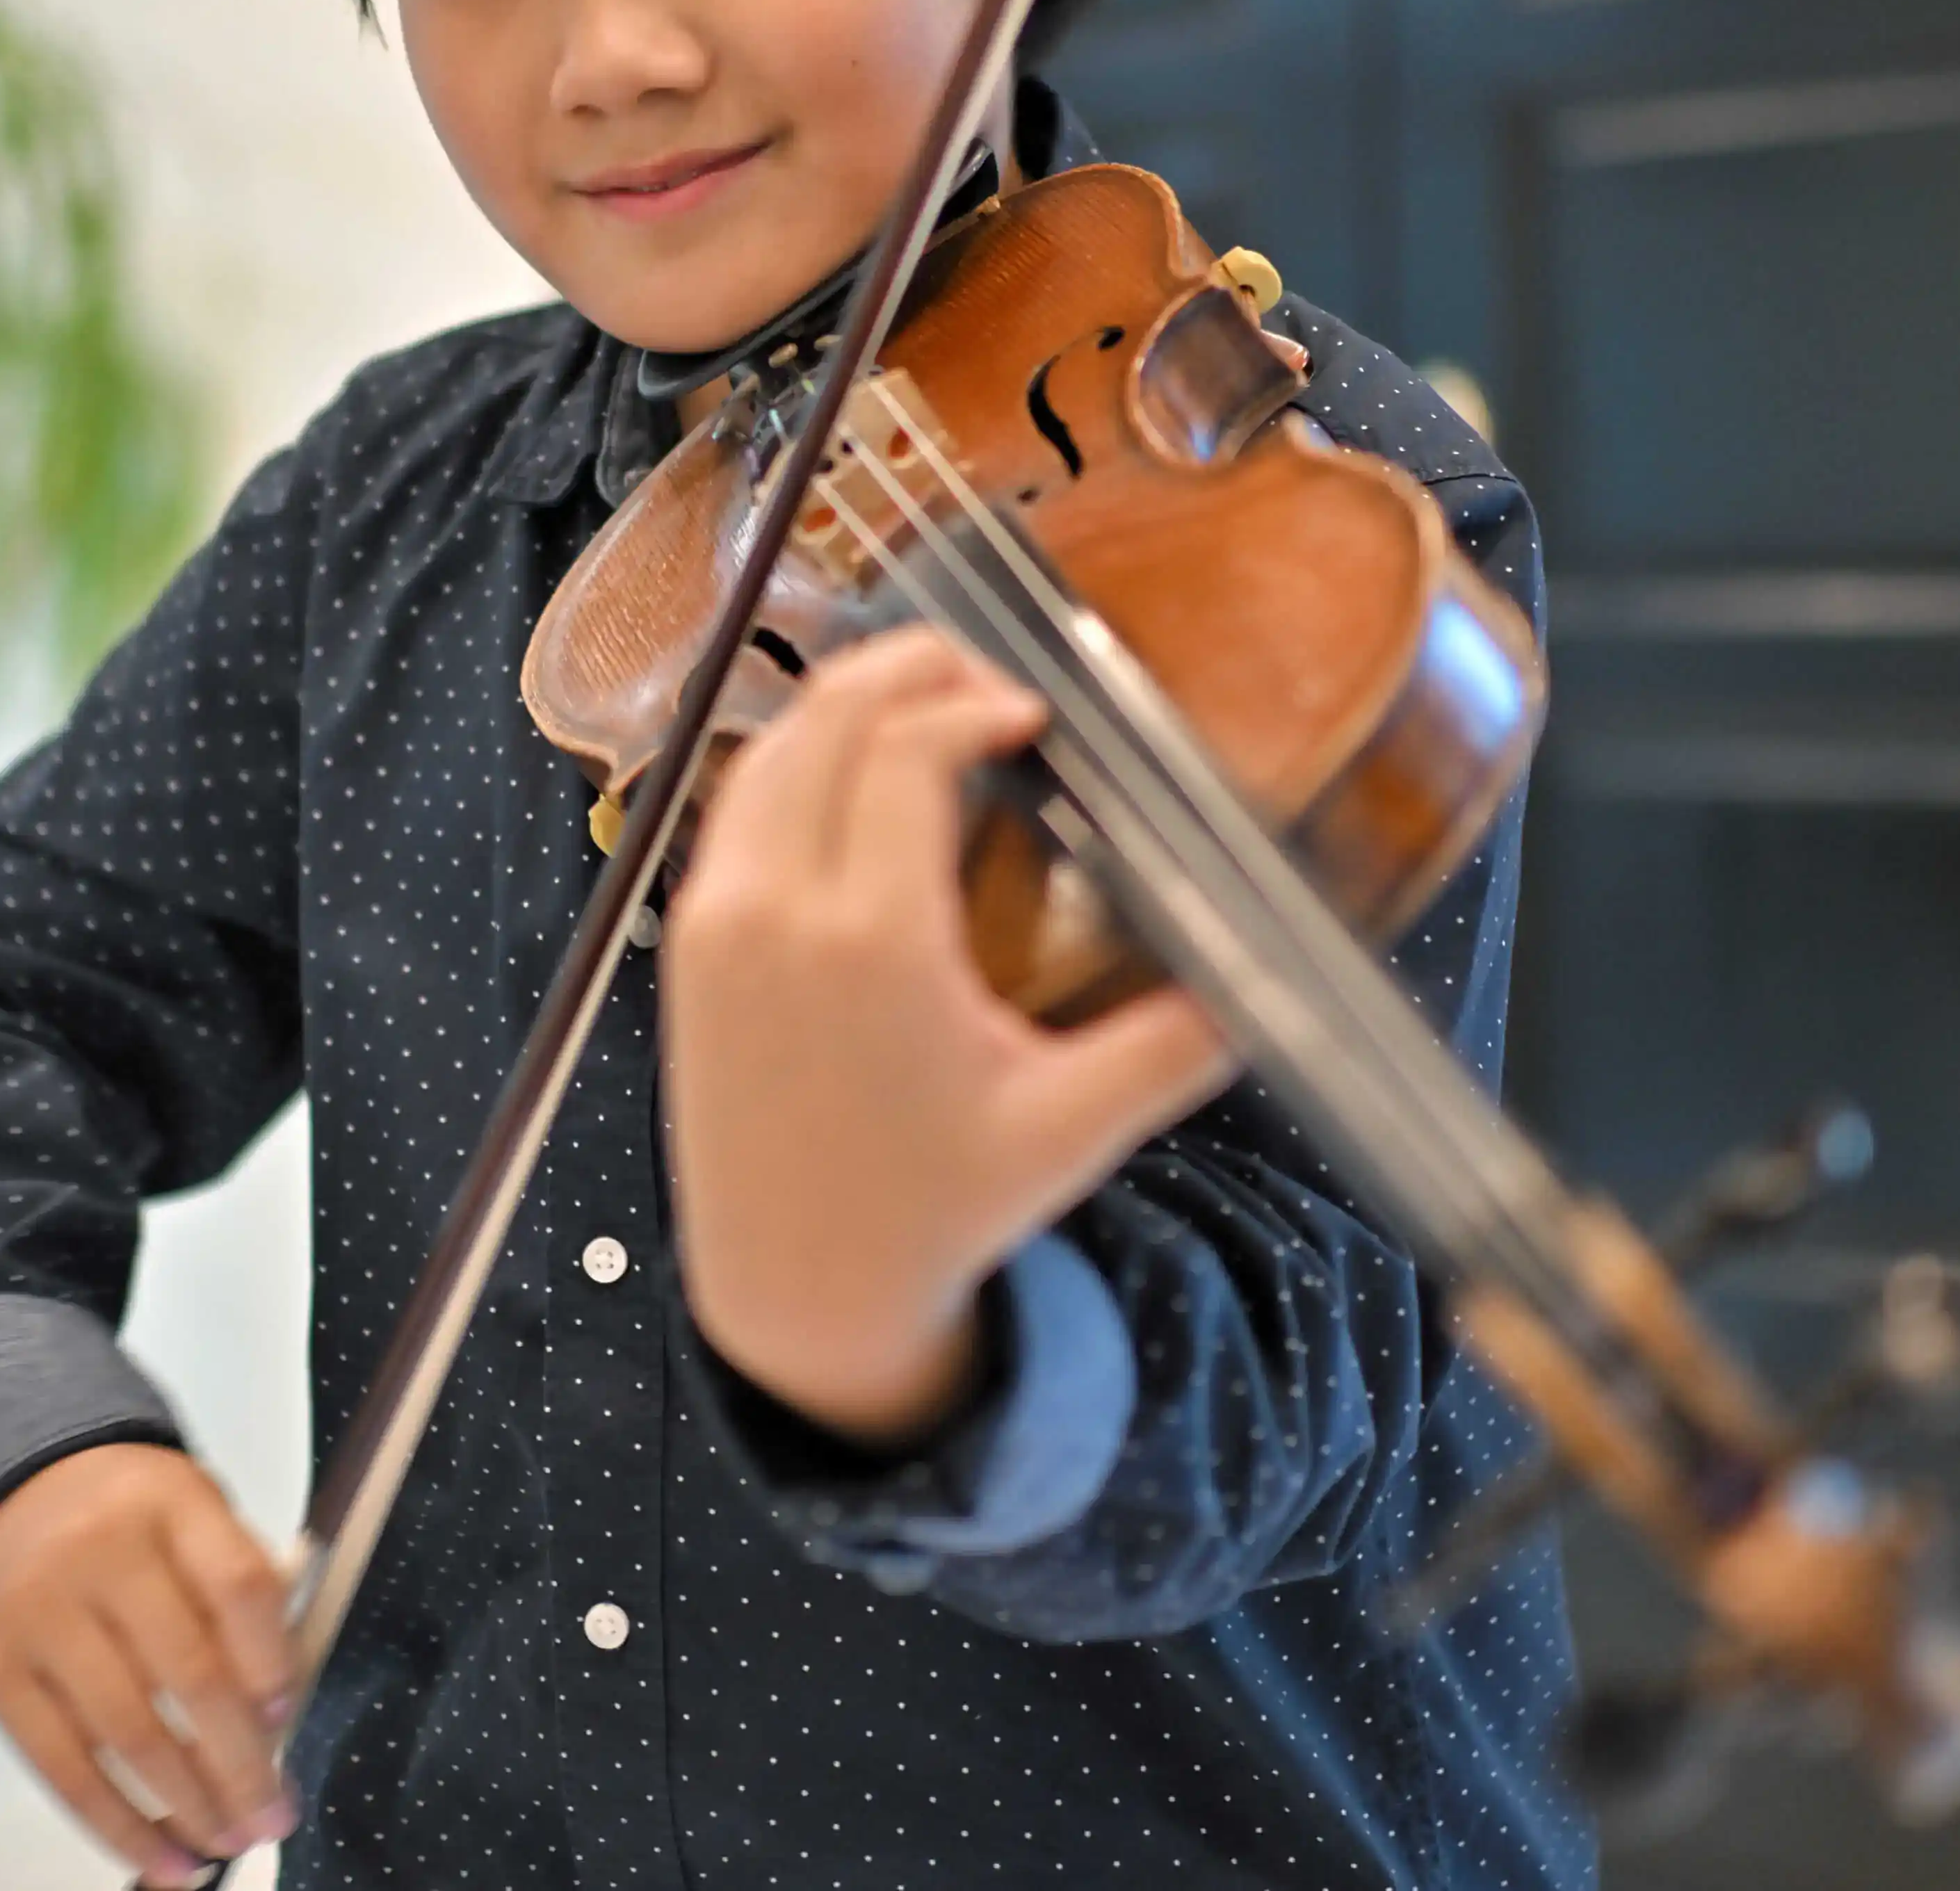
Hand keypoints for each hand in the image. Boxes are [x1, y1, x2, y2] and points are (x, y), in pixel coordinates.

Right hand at [0, 1442, 296, 1884]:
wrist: (15, 1486)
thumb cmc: (130, 1518)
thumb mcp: (196, 1516)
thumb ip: (240, 1593)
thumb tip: (275, 1716)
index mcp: (170, 1503)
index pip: (237, 1585)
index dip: (272, 1662)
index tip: (288, 1719)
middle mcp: (100, 1554)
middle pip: (188, 1674)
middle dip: (241, 1764)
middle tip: (272, 1816)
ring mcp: (40, 1616)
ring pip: (125, 1733)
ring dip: (186, 1807)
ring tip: (226, 1843)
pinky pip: (60, 1767)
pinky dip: (115, 1824)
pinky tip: (160, 1857)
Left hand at [658, 628, 1236, 1445]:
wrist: (798, 1290)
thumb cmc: (933, 1213)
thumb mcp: (1070, 1130)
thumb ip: (1174, 1044)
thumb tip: (1272, 976)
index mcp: (870, 941)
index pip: (905, 749)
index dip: (973, 701)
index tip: (1036, 711)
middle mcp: (775, 913)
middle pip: (824, 718)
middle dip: (907, 669)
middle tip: (985, 674)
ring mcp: (715, 924)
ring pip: (765, 747)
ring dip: (843, 705)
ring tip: (925, 702)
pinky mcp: (687, 945)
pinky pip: (731, 808)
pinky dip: (790, 761)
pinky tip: (852, 775)